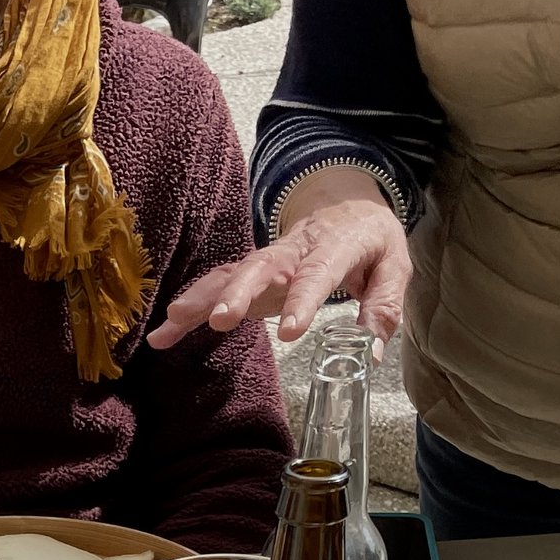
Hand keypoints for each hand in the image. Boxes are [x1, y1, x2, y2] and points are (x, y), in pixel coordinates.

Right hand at [147, 167, 411, 351]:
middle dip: (239, 291)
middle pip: (262, 267)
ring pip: (232, 274)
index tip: (290, 332)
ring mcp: (269, 260)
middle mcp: (294, 250)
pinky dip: (191, 306)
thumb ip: (383, 308)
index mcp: (334, 246)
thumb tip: (370, 355)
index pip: (317, 274)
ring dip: (202, 298)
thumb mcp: (394, 266)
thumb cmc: (371, 239)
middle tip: (221, 318)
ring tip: (172, 323)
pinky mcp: (253, 273)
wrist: (348, 204)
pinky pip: (219, 286)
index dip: (302, 300)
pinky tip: (165, 332)